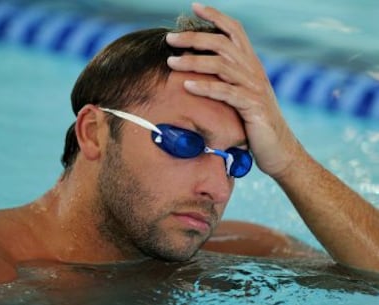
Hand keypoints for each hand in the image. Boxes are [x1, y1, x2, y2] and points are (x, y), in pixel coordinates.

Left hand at [166, 3, 302, 177]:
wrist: (278, 148)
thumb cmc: (254, 122)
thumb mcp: (242, 94)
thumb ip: (228, 79)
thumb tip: (202, 69)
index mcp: (250, 64)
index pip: (234, 30)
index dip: (216, 16)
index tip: (194, 7)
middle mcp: (253, 70)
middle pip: (222, 43)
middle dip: (194, 37)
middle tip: (169, 38)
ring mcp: (254, 87)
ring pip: (221, 65)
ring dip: (193, 61)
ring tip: (171, 62)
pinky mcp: (252, 106)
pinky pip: (225, 92)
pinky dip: (205, 87)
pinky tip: (187, 86)